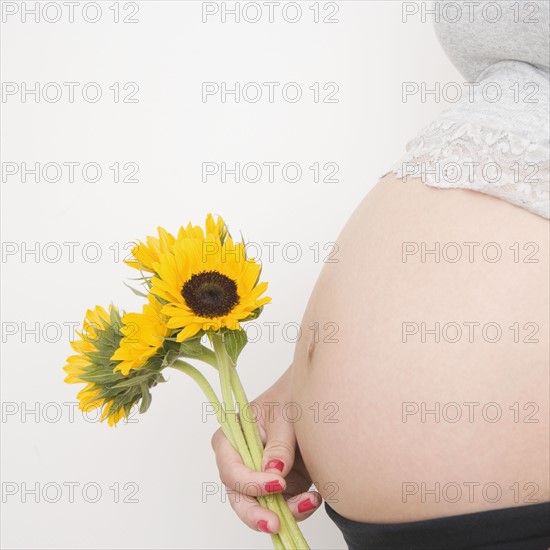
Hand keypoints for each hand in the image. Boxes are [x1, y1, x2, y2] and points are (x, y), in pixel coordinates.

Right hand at [210, 366, 321, 534]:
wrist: (315, 399)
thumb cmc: (292, 396)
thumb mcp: (285, 415)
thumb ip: (279, 444)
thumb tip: (273, 471)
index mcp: (233, 437)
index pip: (230, 468)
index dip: (249, 481)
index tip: (277, 482)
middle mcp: (242, 460)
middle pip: (238, 495)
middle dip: (255, 513)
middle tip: (274, 523)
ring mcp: (261, 475)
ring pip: (261, 507)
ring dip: (284, 512)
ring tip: (309, 502)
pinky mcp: (281, 486)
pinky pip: (284, 506)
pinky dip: (298, 508)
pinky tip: (313, 498)